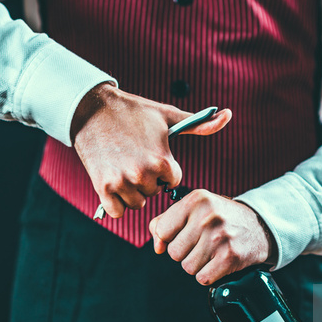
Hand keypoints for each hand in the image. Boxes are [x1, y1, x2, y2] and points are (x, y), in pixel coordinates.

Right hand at [71, 83, 231, 217]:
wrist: (92, 109)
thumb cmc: (133, 111)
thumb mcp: (168, 116)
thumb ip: (200, 123)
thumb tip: (228, 115)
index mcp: (162, 160)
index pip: (173, 181)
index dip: (164, 168)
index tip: (152, 153)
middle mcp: (143, 174)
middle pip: (154, 192)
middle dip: (148, 179)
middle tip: (135, 158)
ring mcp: (121, 182)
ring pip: (138, 203)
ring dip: (133, 192)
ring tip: (124, 168)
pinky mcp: (103, 187)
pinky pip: (118, 212)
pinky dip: (117, 202)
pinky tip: (114, 182)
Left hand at [149, 190, 277, 284]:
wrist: (259, 226)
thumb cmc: (220, 218)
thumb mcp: (194, 208)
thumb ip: (165, 221)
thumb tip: (157, 246)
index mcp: (196, 200)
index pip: (162, 230)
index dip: (168, 237)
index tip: (181, 235)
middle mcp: (207, 216)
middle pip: (174, 252)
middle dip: (184, 252)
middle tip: (201, 242)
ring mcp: (220, 237)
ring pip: (187, 267)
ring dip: (197, 264)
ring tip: (210, 251)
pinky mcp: (230, 257)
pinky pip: (202, 277)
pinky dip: (208, 274)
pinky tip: (217, 261)